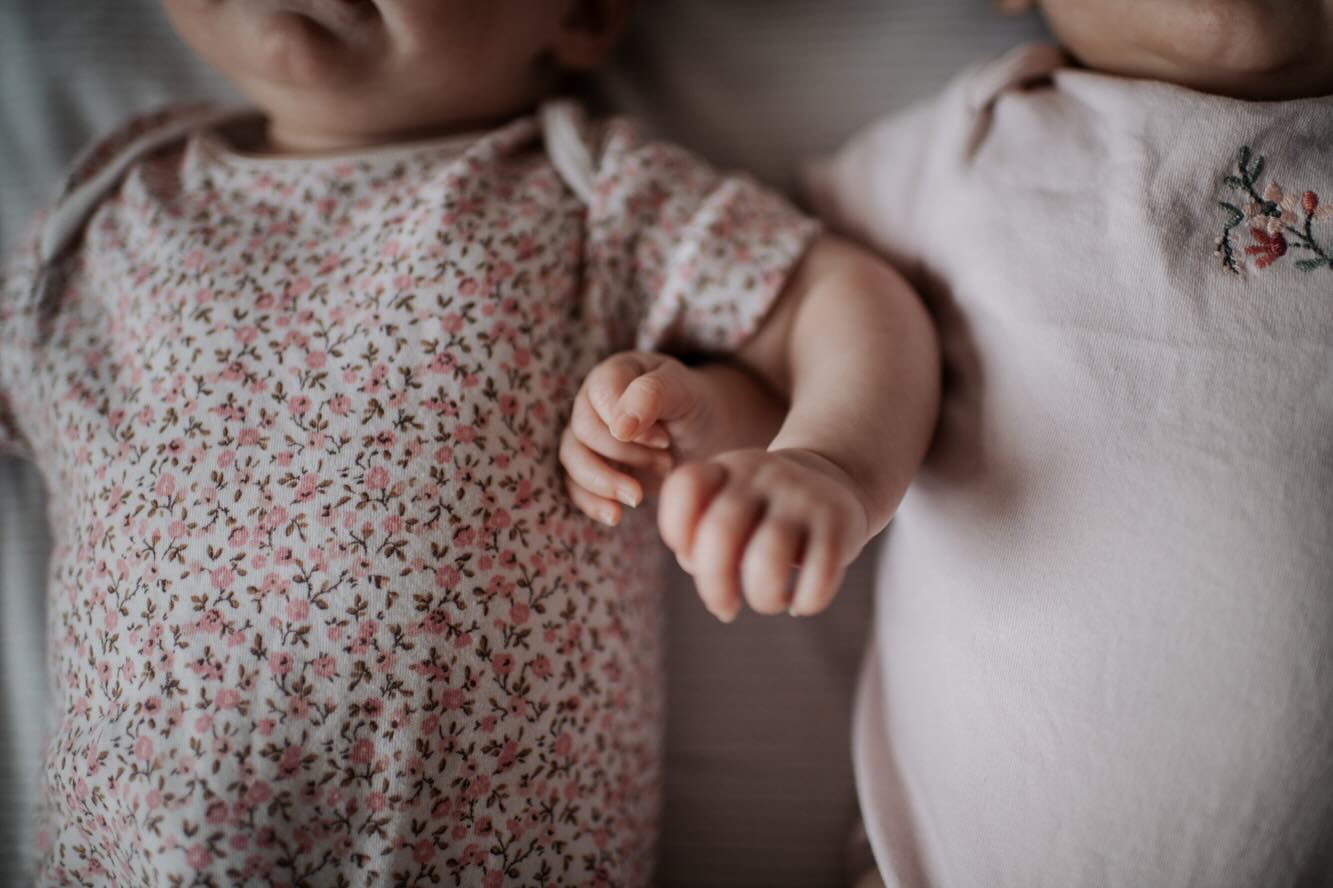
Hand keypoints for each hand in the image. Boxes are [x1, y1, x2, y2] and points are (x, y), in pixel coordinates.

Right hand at [560, 352, 715, 526]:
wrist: (707, 438)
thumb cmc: (696, 407)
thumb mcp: (685, 393)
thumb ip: (652, 396)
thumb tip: (618, 427)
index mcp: (615, 373)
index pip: (599, 393)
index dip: (625, 421)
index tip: (664, 440)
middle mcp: (593, 402)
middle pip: (582, 430)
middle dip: (622, 455)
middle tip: (665, 463)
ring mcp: (588, 436)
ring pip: (572, 459)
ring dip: (604, 481)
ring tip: (640, 496)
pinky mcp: (591, 467)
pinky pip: (574, 486)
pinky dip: (592, 503)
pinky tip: (616, 516)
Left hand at [658, 448, 870, 621]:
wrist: (833, 483)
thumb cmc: (762, 514)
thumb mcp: (727, 510)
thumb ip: (702, 544)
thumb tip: (718, 597)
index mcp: (725, 469)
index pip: (685, 486)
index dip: (676, 531)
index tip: (692, 554)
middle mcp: (761, 476)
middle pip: (720, 533)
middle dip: (714, 586)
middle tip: (724, 606)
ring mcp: (801, 497)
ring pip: (768, 558)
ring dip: (762, 598)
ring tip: (768, 600)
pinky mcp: (838, 523)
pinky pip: (819, 576)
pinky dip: (805, 602)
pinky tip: (800, 600)